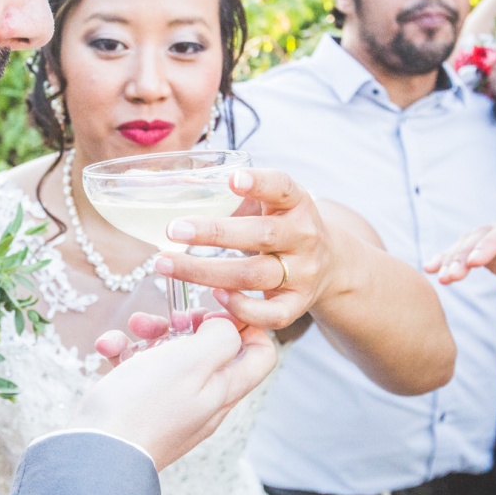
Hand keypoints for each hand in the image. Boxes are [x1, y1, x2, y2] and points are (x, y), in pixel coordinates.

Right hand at [77, 314, 275, 470]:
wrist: (96, 453)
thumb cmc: (145, 405)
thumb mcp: (192, 361)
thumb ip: (220, 338)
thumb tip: (226, 326)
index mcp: (223, 390)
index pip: (261, 354)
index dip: (245, 325)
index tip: (216, 309)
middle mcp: (203, 401)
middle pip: (210, 350)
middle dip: (188, 324)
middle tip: (172, 318)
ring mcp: (171, 405)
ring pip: (170, 356)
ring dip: (150, 334)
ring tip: (132, 328)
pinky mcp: (140, 407)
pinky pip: (139, 371)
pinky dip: (124, 353)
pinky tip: (107, 348)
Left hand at [151, 168, 335, 330]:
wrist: (328, 263)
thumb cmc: (281, 226)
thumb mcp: (270, 203)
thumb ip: (236, 198)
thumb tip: (179, 192)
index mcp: (297, 203)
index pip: (282, 187)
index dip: (259, 183)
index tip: (232, 180)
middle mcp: (304, 237)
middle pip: (260, 235)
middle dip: (214, 233)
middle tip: (173, 230)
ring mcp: (303, 273)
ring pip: (253, 276)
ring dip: (205, 271)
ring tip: (167, 263)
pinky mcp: (298, 304)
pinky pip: (271, 314)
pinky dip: (240, 307)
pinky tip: (214, 295)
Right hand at [425, 212, 495, 314]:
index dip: (489, 244)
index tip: (473, 262)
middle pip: (484, 235)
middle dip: (464, 253)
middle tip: (449, 275)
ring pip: (471, 243)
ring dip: (453, 258)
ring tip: (438, 275)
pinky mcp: (495, 256)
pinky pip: (469, 255)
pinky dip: (451, 261)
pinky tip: (433, 270)